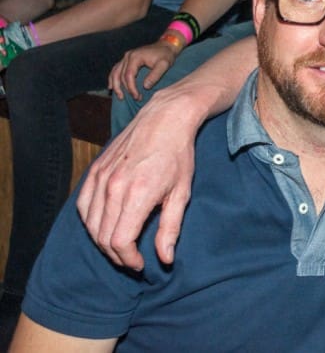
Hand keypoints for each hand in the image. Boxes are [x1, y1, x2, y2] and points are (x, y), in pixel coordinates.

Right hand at [77, 88, 200, 269]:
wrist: (165, 119)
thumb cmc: (178, 156)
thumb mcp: (181, 193)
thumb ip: (170, 228)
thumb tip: (165, 259)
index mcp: (136, 195)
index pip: (119, 242)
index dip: (128, 259)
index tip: (140, 264)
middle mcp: (113, 187)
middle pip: (102, 237)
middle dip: (116, 255)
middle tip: (132, 258)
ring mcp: (100, 177)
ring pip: (90, 224)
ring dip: (102, 241)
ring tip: (121, 246)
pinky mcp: (95, 170)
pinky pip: (83, 205)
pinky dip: (91, 221)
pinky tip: (104, 225)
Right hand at [109, 39, 180, 100]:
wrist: (166, 46)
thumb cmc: (166, 55)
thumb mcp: (164, 65)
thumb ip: (155, 75)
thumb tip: (145, 87)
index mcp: (135, 57)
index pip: (128, 75)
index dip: (131, 88)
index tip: (137, 97)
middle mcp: (128, 56)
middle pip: (120, 75)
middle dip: (125, 89)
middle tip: (134, 98)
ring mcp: (126, 57)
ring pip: (115, 72)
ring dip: (116, 85)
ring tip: (120, 96)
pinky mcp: (127, 59)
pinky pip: (116, 69)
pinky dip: (113, 78)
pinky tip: (111, 86)